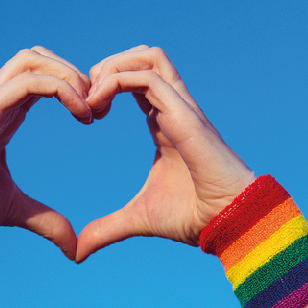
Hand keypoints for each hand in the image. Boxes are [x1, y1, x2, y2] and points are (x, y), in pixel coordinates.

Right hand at [0, 47, 91, 259]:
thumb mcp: (14, 210)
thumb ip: (46, 221)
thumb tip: (74, 248)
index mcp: (2, 116)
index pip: (40, 79)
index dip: (73, 89)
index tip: (95, 118)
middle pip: (38, 58)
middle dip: (75, 74)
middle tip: (97, 108)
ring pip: (32, 60)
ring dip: (70, 76)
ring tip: (89, 110)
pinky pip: (27, 83)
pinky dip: (61, 89)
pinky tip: (80, 116)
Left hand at [75, 46, 255, 261]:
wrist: (230, 223)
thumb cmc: (194, 217)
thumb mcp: (138, 220)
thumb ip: (107, 229)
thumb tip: (77, 251)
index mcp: (165, 124)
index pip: (137, 81)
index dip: (107, 86)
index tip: (86, 114)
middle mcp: (175, 109)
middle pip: (144, 57)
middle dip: (108, 66)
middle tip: (86, 98)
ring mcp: (183, 108)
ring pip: (149, 56)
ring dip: (113, 67)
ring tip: (92, 97)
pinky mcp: (185, 115)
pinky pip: (149, 78)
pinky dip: (117, 81)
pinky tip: (98, 108)